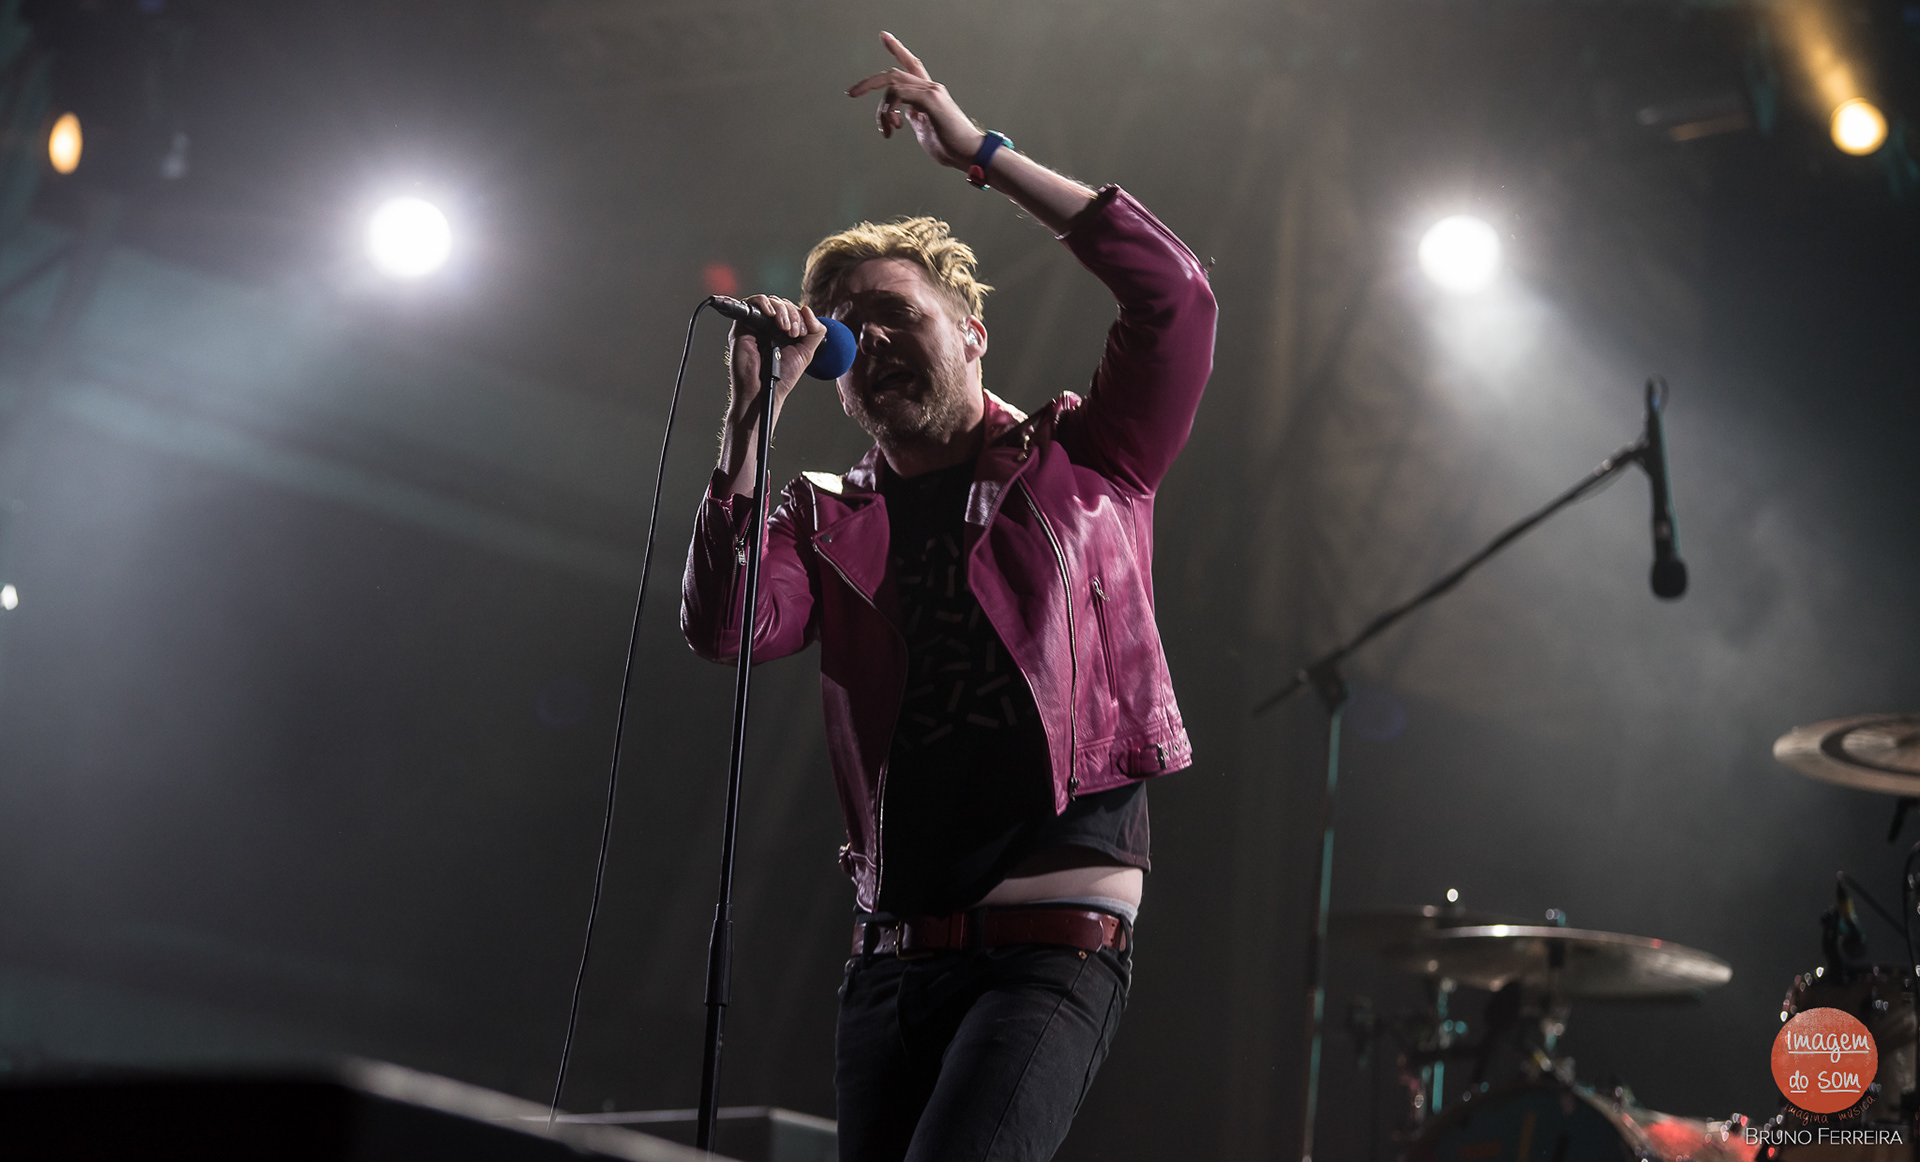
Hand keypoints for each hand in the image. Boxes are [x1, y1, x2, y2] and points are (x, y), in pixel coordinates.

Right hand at [726, 294, 825, 424]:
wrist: (765, 390)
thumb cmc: (782, 376)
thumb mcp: (806, 352)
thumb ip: (814, 332)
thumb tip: (807, 309)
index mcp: (783, 332)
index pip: (793, 311)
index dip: (800, 317)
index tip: (802, 333)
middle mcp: (769, 327)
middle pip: (783, 304)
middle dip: (793, 315)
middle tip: (793, 333)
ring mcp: (755, 325)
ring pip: (770, 302)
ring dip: (782, 310)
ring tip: (784, 328)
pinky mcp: (742, 326)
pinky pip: (751, 303)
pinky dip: (763, 303)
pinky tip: (771, 314)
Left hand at [846, 32, 985, 170]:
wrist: (969, 154)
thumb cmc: (950, 146)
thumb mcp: (924, 129)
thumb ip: (913, 117)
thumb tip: (902, 113)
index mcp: (928, 93)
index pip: (912, 64)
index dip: (897, 49)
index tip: (883, 36)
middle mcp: (930, 87)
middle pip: (893, 73)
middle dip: (868, 82)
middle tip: (851, 93)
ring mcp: (931, 91)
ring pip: (892, 85)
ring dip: (882, 110)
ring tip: (887, 130)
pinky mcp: (931, 100)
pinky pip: (899, 94)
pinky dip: (890, 109)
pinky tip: (894, 125)